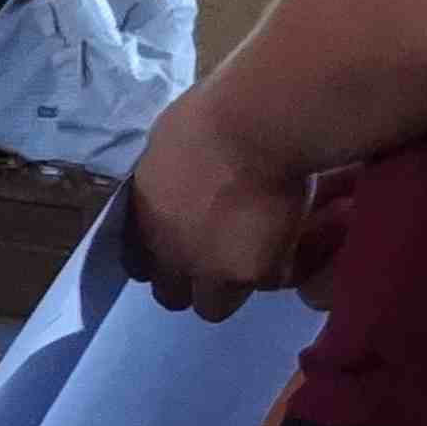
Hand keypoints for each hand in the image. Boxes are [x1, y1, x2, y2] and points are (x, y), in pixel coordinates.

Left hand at [130, 89, 308, 318]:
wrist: (255, 125)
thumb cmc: (208, 119)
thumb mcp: (165, 150)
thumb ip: (165, 183)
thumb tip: (175, 186)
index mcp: (144, 220)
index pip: (138, 264)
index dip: (158, 260)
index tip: (178, 248)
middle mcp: (171, 253)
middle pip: (172, 297)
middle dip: (190, 283)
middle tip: (218, 259)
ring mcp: (212, 270)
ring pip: (215, 306)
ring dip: (230, 286)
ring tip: (254, 256)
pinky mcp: (255, 273)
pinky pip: (266, 285)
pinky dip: (276, 268)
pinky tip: (288, 243)